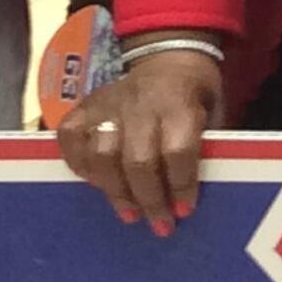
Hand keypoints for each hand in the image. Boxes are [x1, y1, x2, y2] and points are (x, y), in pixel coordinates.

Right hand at [57, 43, 223, 234]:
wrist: (168, 57)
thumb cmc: (194, 95)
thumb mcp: (211, 114)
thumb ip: (201, 148)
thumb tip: (187, 197)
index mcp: (179, 104)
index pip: (177, 150)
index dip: (181, 185)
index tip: (183, 211)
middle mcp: (141, 103)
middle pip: (138, 159)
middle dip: (149, 198)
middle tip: (159, 224)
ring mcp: (109, 103)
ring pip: (102, 153)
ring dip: (115, 190)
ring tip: (128, 212)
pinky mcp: (86, 104)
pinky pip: (70, 136)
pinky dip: (78, 163)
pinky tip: (95, 181)